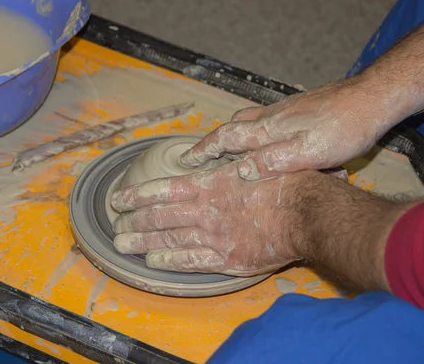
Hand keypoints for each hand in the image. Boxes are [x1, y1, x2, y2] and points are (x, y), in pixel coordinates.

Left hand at [111, 162, 407, 291]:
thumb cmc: (283, 181)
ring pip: (169, 240)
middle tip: (115, 225)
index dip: (137, 196)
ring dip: (143, 243)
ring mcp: (213, 237)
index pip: (162, 190)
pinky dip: (169, 261)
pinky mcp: (227, 259)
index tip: (118, 200)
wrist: (308, 213)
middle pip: (159, 218)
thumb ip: (221, 166)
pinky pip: (191, 261)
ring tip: (122, 244)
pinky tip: (152, 261)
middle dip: (134, 221)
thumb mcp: (249, 162)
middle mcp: (205, 211)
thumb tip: (199, 161)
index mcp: (209, 185)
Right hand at [179, 77, 394, 180]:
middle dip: (213, 141)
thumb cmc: (343, 128)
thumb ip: (274, 161)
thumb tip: (241, 171)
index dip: (204, 150)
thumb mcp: (309, 152)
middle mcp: (270, 117)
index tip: (186, 159)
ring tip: (228, 150)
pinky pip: (266, 120)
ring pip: (249, 121)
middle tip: (201, 155)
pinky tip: (266, 140)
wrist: (371, 99)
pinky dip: (255, 131)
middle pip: (232, 126)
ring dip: (234, 135)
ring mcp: (284, 111)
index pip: (225, 138)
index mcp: (268, 129)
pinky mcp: (299, 109)